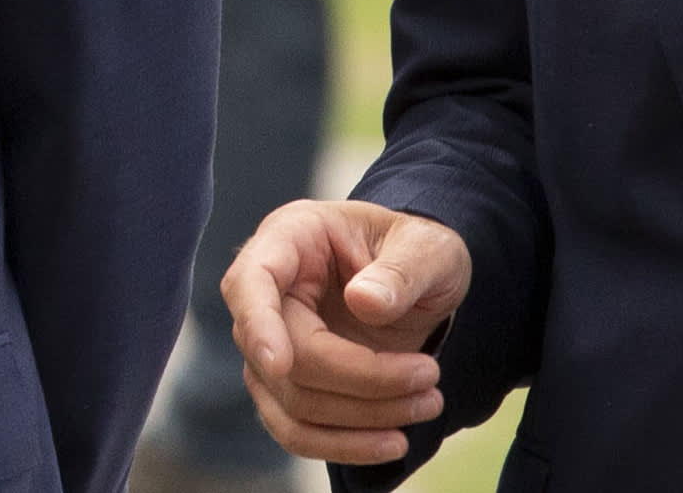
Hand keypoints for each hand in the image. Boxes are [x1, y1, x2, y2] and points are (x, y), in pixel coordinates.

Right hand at [224, 199, 471, 466]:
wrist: (420, 282)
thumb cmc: (417, 253)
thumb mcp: (427, 247)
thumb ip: (402, 269)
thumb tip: (364, 302)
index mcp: (292, 237)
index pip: (251, 281)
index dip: (258, 324)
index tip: (281, 363)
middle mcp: (270, 291)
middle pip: (287, 356)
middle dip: (362, 378)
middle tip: (431, 377)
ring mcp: (270, 342)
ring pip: (292, 402)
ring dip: (361, 418)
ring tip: (429, 404)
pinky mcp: (285, 386)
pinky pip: (297, 430)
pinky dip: (344, 445)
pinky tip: (392, 442)